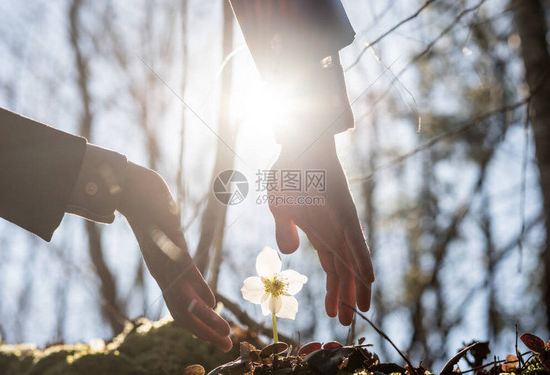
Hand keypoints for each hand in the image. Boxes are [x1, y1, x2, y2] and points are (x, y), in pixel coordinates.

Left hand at [118, 162, 231, 351]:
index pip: (181, 311)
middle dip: (205, 332)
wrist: (128, 186)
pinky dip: (195, 287)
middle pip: (182, 312)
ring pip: (183, 296)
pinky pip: (180, 268)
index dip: (200, 329)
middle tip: (227, 348)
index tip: (220, 342)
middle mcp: (162, 272)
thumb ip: (191, 276)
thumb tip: (209, 300)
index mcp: (165, 275)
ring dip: (204, 318)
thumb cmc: (154, 215)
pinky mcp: (166, 240)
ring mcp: (163, 257)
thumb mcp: (176, 249)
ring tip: (223, 333)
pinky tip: (210, 300)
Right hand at [268, 138, 373, 324]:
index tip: (334, 316)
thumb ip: (285, 230)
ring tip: (362, 312)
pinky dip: (362, 260)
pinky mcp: (344, 211)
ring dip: (358, 287)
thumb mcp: (280, 207)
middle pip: (345, 270)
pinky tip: (368, 280)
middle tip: (348, 325)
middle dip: (347, 297)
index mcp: (319, 232)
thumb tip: (289, 251)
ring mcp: (341, 222)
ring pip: (353, 260)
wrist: (299, 143)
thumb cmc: (289, 172)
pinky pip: (355, 239)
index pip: (331, 268)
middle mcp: (335, 231)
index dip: (334, 293)